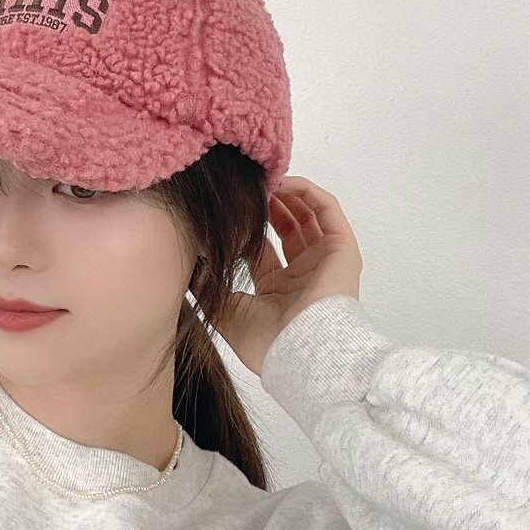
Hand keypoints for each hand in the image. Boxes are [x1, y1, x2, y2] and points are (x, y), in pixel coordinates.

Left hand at [209, 176, 364, 376]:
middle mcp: (304, 274)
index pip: (262, 249)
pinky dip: (308, 192)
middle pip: (288, 228)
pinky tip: (285, 182)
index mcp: (279, 290)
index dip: (247, 227)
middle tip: (248, 188)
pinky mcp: (342, 250)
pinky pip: (328, 211)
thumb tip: (187, 266)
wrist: (299, 350)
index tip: (230, 208)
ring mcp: (325, 261)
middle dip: (268, 205)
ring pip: (308, 215)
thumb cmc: (266, 339)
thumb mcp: (225, 311)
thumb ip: (207, 287)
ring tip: (264, 179)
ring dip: (287, 194)